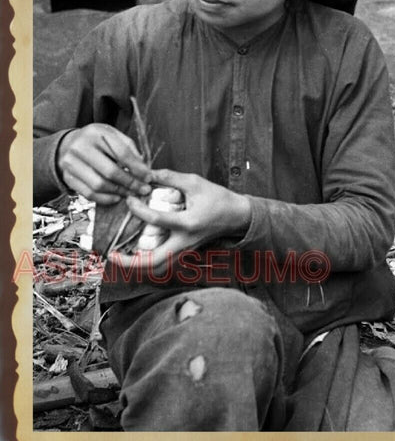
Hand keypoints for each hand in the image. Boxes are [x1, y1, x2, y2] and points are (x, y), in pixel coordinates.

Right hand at [57, 123, 151, 204]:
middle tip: (142, 189)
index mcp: (96, 132)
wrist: (67, 144)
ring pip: (99, 184)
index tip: (148, 177)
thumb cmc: (96, 140)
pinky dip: (105, 199)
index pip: (122, 152)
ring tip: (131, 193)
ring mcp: (71, 163)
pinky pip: (88, 193)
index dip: (137, 167)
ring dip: (119, 192)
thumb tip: (143, 168)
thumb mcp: (112, 135)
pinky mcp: (67, 177)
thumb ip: (128, 148)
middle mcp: (81, 146)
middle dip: (130, 183)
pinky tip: (116, 197)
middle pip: (110, 171)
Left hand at [110, 169, 251, 267]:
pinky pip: (162, 263)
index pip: (155, 219)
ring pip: (157, 268)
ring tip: (119, 256)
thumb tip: (146, 173)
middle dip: (129, 263)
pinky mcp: (184, 252)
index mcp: (187, 223)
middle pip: (153, 262)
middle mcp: (184, 242)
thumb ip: (169, 177)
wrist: (236, 216)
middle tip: (111, 255)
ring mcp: (185, 250)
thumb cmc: (218, 198)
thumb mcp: (195, 182)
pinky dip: (146, 261)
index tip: (129, 199)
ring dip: (137, 266)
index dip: (137, 209)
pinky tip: (135, 252)